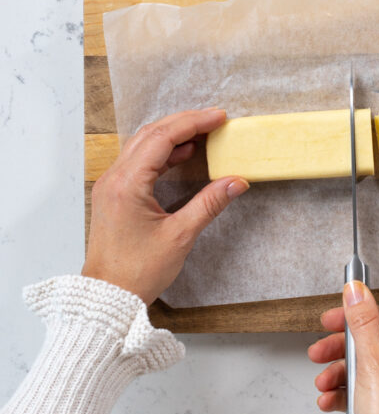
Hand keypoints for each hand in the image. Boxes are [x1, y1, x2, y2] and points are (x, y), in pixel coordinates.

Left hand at [83, 108, 248, 304]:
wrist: (108, 296)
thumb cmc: (138, 272)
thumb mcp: (180, 236)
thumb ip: (209, 203)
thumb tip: (236, 182)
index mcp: (128, 184)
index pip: (162, 137)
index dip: (193, 123)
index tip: (219, 117)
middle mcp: (115, 178)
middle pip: (151, 134)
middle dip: (184, 122)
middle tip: (215, 119)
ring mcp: (112, 185)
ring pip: (143, 145)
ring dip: (173, 135)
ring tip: (203, 132)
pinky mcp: (115, 194)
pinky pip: (138, 161)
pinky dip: (162, 152)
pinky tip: (183, 154)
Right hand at [308, 282, 378, 413]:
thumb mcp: (372, 361)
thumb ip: (361, 322)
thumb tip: (356, 290)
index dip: (352, 317)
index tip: (329, 320)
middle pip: (371, 343)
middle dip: (340, 351)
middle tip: (318, 353)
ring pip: (365, 368)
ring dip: (339, 374)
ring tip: (322, 384)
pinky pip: (366, 391)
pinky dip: (347, 394)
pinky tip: (330, 401)